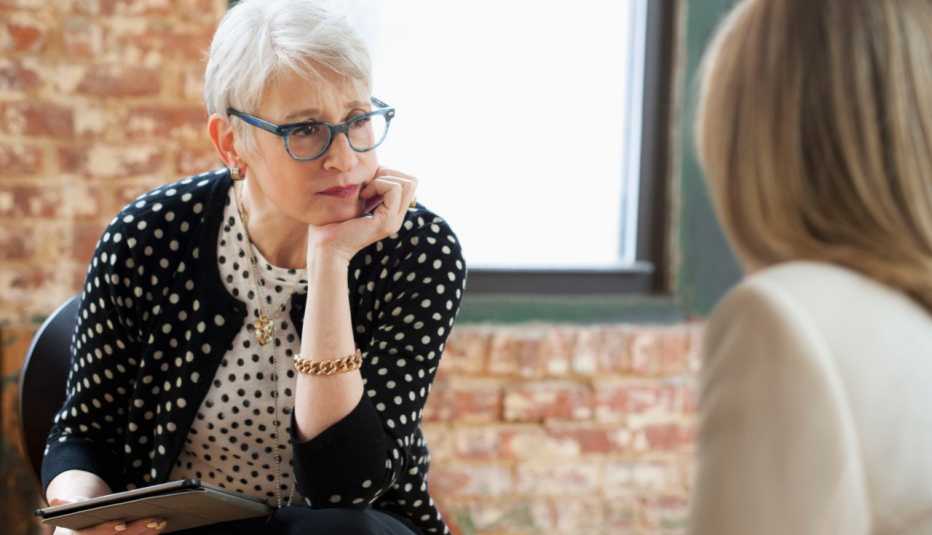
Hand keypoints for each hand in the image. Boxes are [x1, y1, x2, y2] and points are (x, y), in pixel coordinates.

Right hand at [49, 497, 166, 533]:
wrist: (79, 527)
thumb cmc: (78, 514)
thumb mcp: (71, 508)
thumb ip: (67, 505)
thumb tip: (56, 501)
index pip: (94, 534)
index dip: (107, 529)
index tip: (122, 523)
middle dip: (136, 530)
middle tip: (153, 519)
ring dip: (146, 534)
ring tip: (161, 521)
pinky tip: (159, 527)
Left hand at [306, 167, 417, 263]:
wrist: (324, 247)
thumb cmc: (330, 222)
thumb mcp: (351, 198)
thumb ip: (365, 186)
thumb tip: (373, 166)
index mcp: (390, 212)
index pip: (407, 182)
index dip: (389, 174)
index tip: (367, 182)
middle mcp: (396, 217)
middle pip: (412, 181)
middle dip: (389, 173)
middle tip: (367, 183)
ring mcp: (394, 220)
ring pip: (408, 183)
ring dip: (384, 178)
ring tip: (365, 190)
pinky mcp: (387, 221)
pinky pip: (394, 189)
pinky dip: (378, 184)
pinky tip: (363, 195)